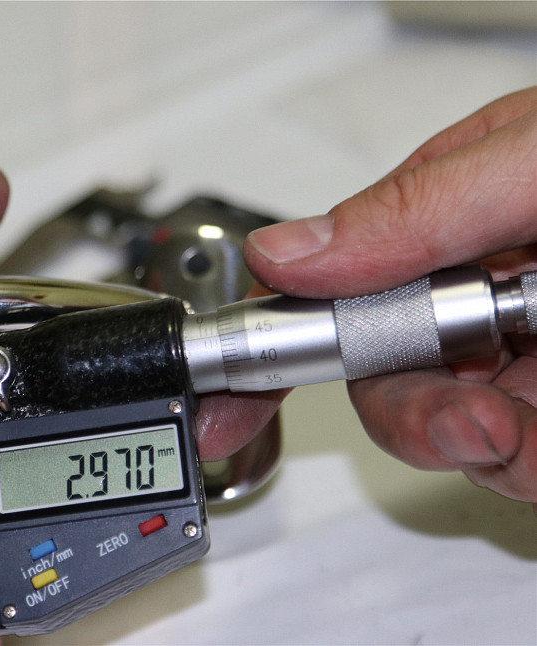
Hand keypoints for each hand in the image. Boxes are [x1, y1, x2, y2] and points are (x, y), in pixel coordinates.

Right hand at [235, 87, 535, 501]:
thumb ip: (420, 205)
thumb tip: (291, 252)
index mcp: (459, 221)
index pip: (334, 286)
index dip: (272, 346)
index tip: (229, 405)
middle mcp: (489, 296)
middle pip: (386, 380)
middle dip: (417, 415)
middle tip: (475, 416)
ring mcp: (533, 362)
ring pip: (459, 437)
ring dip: (501, 448)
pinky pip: (529, 468)